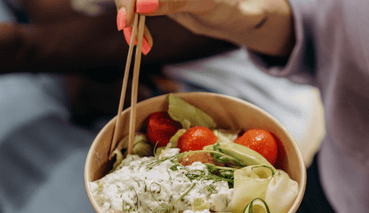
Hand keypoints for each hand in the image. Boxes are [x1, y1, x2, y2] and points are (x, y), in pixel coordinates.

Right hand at [114, 0, 293, 55]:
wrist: (234, 15)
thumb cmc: (228, 5)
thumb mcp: (203, 3)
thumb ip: (173, 1)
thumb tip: (142, 4)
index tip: (128, 19)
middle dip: (126, 10)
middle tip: (131, 34)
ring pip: (130, 1)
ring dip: (130, 22)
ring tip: (140, 44)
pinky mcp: (156, 1)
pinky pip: (137, 10)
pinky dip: (137, 27)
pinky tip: (145, 43)